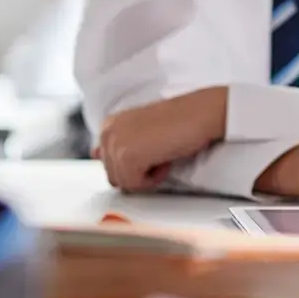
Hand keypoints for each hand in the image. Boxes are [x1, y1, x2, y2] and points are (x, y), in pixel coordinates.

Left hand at [96, 88, 225, 191]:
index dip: (133, 165)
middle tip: (160, 152)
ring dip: (147, 175)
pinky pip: (135, 185)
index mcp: (110, 124)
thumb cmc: (181, 121)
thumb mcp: (143, 131)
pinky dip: (154, 178)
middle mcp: (107, 132)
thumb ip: (117, 144)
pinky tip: (166, 158)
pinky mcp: (127, 157)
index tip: (151, 153)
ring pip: (123, 183)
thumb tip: (95, 155)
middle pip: (113, 176)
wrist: (202, 112)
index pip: (108, 164)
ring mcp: (115, 144)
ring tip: (163, 153)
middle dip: (138, 172)